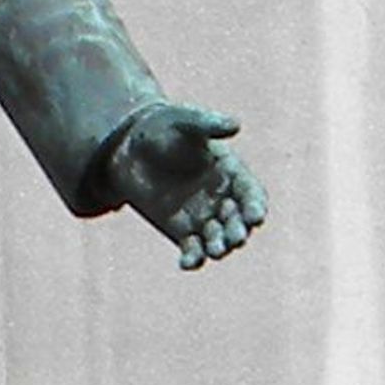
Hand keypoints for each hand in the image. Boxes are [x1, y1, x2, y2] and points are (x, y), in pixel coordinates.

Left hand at [113, 102, 264, 268]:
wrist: (128, 146)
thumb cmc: (161, 128)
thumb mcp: (184, 121)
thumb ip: (208, 125)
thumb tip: (236, 125)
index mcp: (230, 172)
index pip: (250, 192)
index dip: (255, 205)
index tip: (255, 217)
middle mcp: (221, 197)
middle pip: (238, 220)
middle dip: (239, 230)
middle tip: (236, 238)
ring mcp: (202, 216)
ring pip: (218, 238)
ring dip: (220, 246)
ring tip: (215, 251)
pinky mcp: (181, 231)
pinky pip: (193, 249)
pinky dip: (193, 258)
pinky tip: (187, 263)